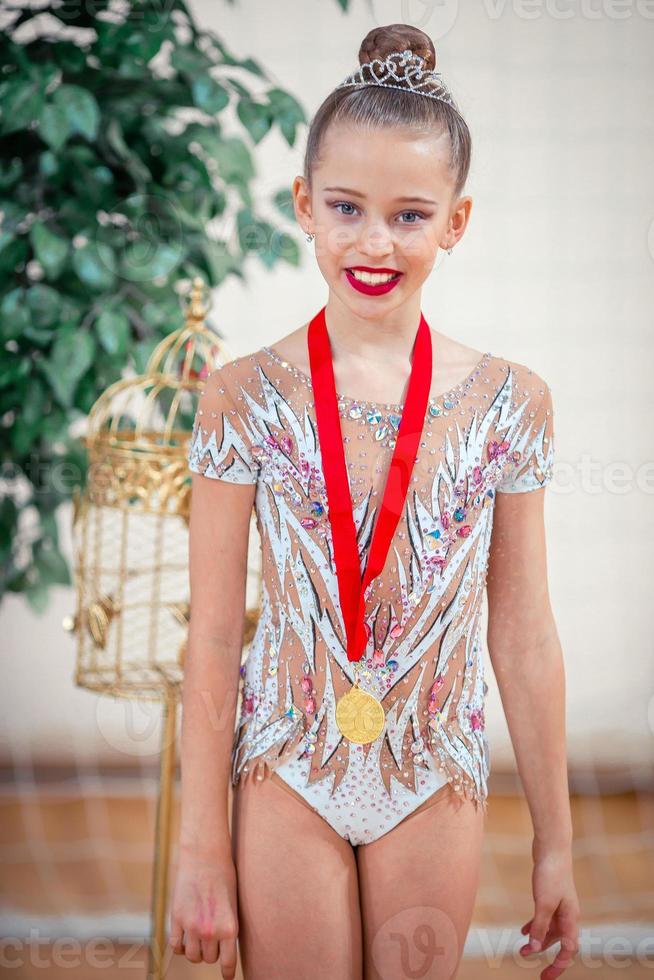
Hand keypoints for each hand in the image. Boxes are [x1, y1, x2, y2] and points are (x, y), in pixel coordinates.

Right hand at [169, 843, 238, 978]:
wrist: (205, 855)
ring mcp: (191, 926)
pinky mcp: (176, 918)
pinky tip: (185, 939)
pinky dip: (180, 946)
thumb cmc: (225, 876)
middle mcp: (210, 930)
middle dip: (212, 953)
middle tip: (214, 941)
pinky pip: (176, 946)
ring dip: (196, 951)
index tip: (227, 976)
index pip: (228, 963)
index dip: (228, 972)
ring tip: (200, 939)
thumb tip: (224, 949)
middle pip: (209, 959)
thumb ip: (228, 927)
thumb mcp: (233, 904)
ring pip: (192, 955)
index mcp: (230, 927)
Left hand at [519, 846, 579, 978]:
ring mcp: (560, 905)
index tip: (545, 976)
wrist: (551, 847)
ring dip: (538, 941)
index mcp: (571, 918)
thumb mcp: (543, 903)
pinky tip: (523, 931)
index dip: (558, 966)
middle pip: (560, 944)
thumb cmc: (550, 874)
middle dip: (547, 957)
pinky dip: (535, 926)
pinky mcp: (551, 896)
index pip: (568, 950)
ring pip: (551, 931)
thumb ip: (540, 926)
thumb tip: (535, 949)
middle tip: (535, 970)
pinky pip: (545, 918)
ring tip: (522, 951)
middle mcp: (569, 914)